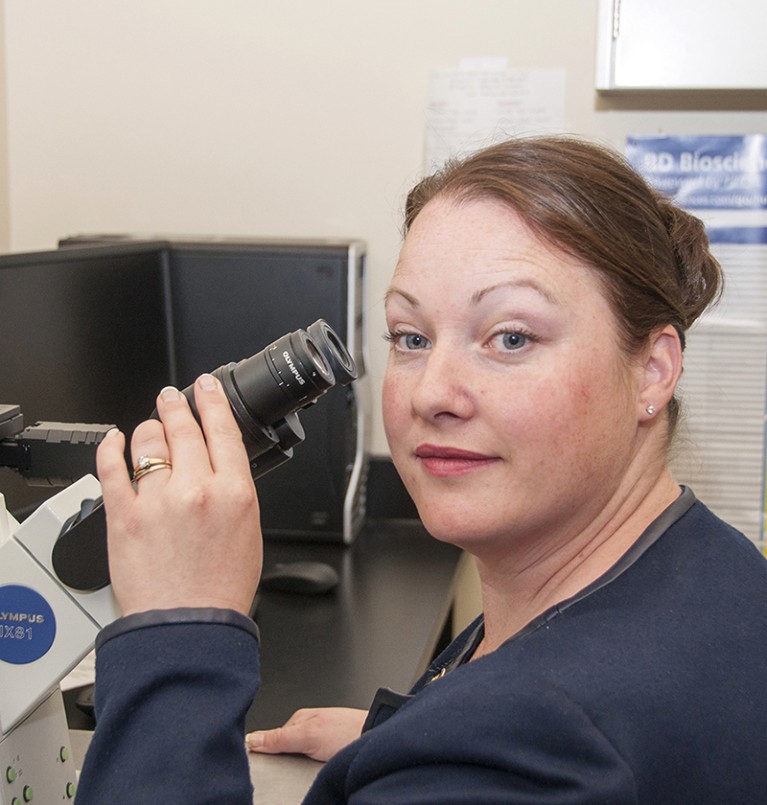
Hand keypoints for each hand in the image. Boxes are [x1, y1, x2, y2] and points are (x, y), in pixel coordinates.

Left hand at [96, 374, 262, 616]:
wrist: (188, 626)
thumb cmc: (221, 589)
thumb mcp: (249, 531)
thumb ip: (234, 492)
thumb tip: (218, 465)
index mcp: (234, 493)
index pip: (222, 430)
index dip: (212, 401)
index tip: (205, 387)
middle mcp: (196, 490)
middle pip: (183, 427)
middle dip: (175, 404)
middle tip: (170, 396)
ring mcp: (157, 501)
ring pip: (147, 441)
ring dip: (147, 428)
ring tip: (147, 428)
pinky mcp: (123, 516)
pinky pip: (111, 468)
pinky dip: (110, 447)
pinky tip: (113, 440)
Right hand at [246, 707, 367, 761]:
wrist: (377, 737)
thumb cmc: (349, 732)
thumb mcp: (308, 736)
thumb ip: (279, 738)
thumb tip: (252, 739)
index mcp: (299, 719)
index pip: (272, 739)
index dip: (266, 755)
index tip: (263, 767)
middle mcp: (309, 726)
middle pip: (286, 751)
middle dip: (286, 763)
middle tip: (295, 770)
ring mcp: (321, 739)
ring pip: (300, 760)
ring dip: (301, 768)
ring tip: (313, 771)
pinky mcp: (331, 751)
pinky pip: (313, 765)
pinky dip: (314, 770)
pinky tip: (321, 772)